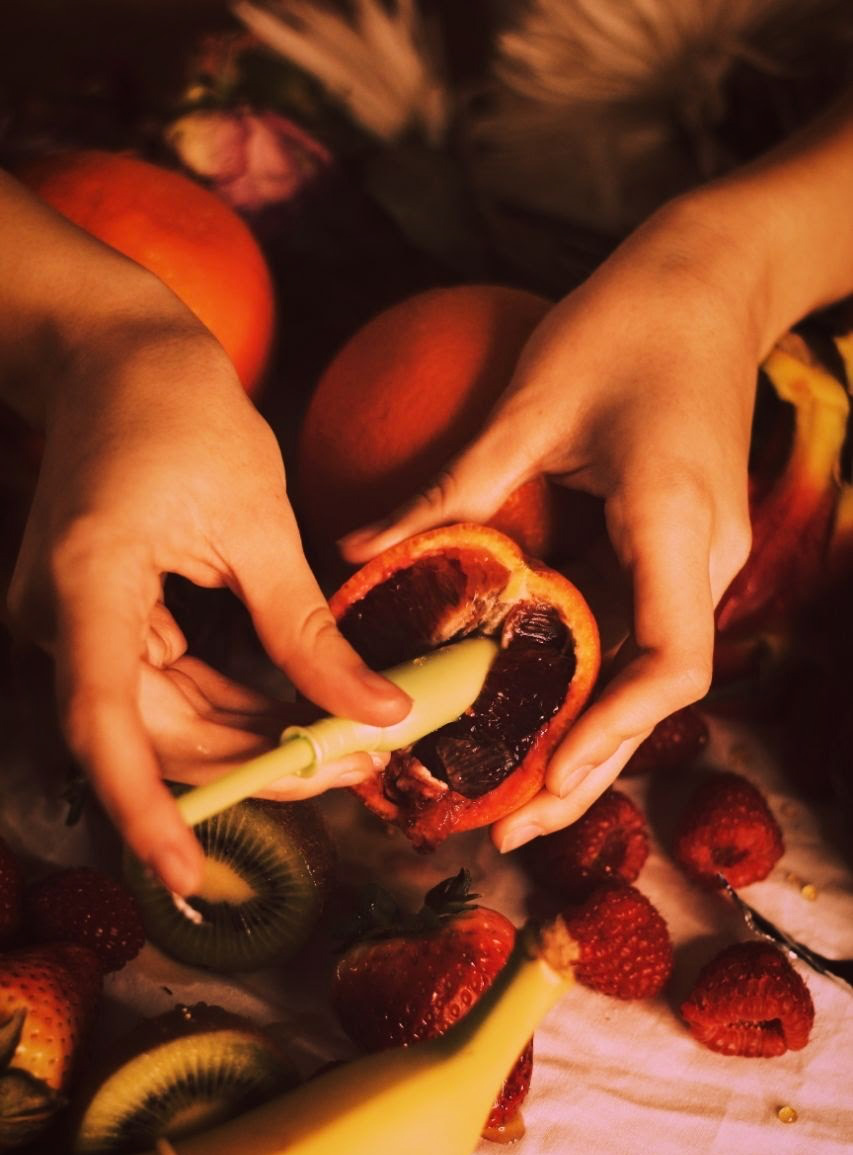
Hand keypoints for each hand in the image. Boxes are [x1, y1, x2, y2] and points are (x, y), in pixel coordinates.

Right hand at [8, 325, 408, 893]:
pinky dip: (232, 708)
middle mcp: (64, 619)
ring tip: (344, 746)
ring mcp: (79, 623)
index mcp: (88, 585)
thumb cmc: (181, 412)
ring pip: (164, 722)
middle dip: (252, 767)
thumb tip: (376, 713)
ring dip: (250, 742)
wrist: (119, 356)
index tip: (189, 877)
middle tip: (353, 773)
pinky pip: (167, 689)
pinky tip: (296, 715)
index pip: (104, 726)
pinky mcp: (105, 620)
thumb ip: (307, 632)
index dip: (143, 811)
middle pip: (152, 737)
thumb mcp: (259, 524)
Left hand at [341, 203, 759, 849]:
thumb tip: (358, 546)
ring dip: (588, 737)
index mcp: (673, 525)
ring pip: (646, 675)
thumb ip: (452, 485)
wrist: (710, 281)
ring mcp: (696, 559)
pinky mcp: (676, 550)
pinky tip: (536, 710)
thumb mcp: (533, 401)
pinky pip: (635, 635)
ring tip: (516, 796)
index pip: (670, 661)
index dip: (613, 731)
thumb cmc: (630, 323)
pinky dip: (590, 684)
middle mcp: (700, 559)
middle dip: (588, 767)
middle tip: (509, 830)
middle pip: (654, 693)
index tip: (551, 778)